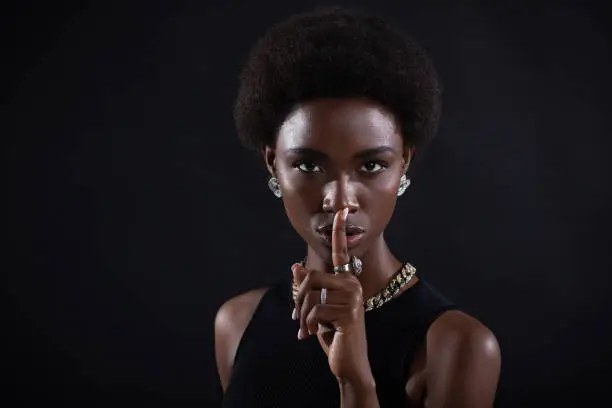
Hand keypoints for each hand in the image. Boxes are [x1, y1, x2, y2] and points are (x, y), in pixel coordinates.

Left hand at [293, 208, 373, 385]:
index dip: (339, 231)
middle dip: (298, 300)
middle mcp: (352, 284)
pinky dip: (307, 326)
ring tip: (306, 330)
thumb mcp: (315, 310)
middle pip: (310, 277)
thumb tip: (295, 266)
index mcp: (346, 280)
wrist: (348, 363)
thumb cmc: (333, 335)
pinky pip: (314, 311)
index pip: (340, 252)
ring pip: (310, 296)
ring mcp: (353, 298)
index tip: (342, 210)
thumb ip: (307, 289)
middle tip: (298, 320)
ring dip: (302, 317)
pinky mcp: (349, 313)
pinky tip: (312, 337)